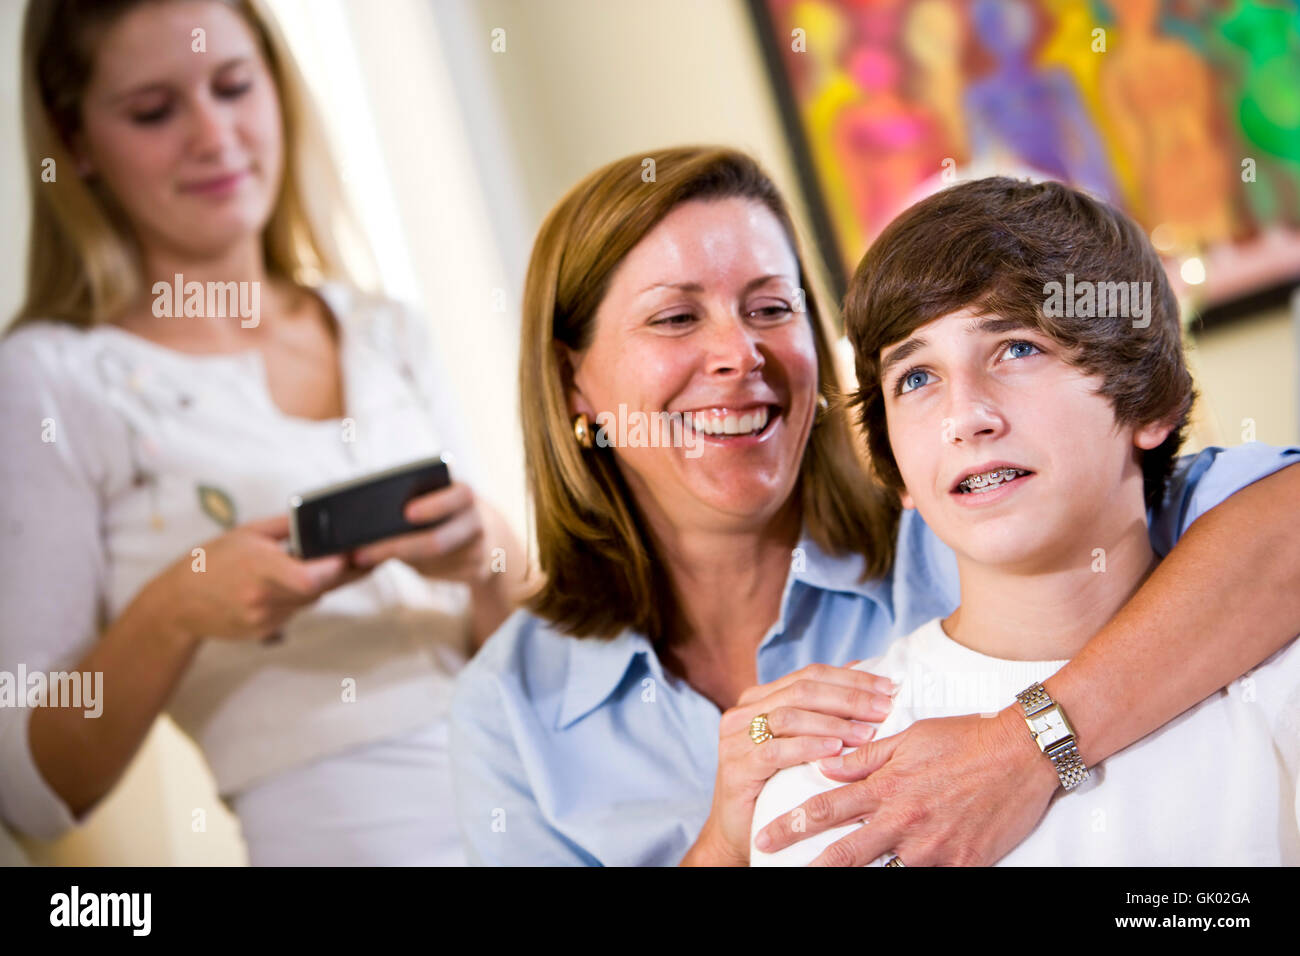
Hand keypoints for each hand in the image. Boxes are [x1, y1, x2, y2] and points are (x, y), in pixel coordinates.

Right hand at [156, 513, 363, 642]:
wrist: (179, 603)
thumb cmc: (212, 561)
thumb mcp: (247, 532)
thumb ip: (287, 525)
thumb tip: (321, 516)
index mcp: (259, 567)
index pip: (310, 578)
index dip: (336, 568)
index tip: (350, 552)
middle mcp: (263, 597)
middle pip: (319, 589)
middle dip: (337, 572)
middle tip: (352, 554)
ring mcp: (264, 618)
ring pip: (311, 600)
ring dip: (317, 584)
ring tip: (308, 565)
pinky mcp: (265, 630)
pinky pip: (296, 610)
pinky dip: (298, 597)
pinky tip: (284, 584)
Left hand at [349, 481, 491, 585]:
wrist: (491, 539)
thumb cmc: (448, 513)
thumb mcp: (440, 500)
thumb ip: (416, 504)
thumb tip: (370, 519)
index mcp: (466, 495)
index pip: (457, 496)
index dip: (434, 505)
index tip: (406, 513)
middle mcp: (476, 522)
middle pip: (438, 540)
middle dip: (397, 547)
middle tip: (359, 553)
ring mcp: (478, 550)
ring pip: (433, 561)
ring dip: (397, 560)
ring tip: (361, 558)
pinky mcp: (474, 572)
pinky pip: (436, 574)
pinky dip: (409, 568)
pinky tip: (381, 564)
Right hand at [681, 663, 894, 865]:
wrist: (742, 831)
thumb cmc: (776, 784)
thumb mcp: (800, 742)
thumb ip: (821, 710)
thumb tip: (859, 670)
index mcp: (759, 698)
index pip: (810, 675)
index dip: (851, 679)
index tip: (887, 688)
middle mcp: (744, 712)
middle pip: (802, 690)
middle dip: (848, 698)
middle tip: (883, 709)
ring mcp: (736, 739)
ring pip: (788, 716)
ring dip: (832, 723)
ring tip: (866, 733)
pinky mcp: (736, 768)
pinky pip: (775, 752)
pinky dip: (807, 748)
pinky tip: (834, 750)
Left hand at [752, 706, 1060, 865]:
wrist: (1023, 753)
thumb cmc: (965, 739)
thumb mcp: (910, 738)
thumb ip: (866, 757)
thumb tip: (826, 766)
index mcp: (887, 787)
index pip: (827, 809)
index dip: (791, 826)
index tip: (766, 837)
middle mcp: (903, 821)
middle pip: (845, 854)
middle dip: (809, 866)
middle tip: (776, 864)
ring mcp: (932, 848)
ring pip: (884, 873)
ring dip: (858, 875)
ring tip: (828, 878)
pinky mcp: (962, 864)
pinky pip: (926, 878)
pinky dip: (908, 875)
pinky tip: (895, 874)